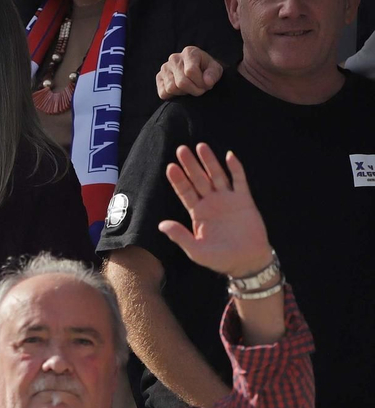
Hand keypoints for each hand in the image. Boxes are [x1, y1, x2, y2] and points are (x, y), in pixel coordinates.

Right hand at [156, 46, 222, 99]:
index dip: (200, 83)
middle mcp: (174, 58)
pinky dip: (173, 95)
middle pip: (181, 82)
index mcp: (189, 52)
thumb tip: (207, 82)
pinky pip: (163, 93)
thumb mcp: (216, 70)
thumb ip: (213, 74)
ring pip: (171, 88)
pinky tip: (181, 90)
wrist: (198, 71)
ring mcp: (164, 68)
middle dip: (193, 90)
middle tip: (200, 90)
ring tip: (190, 88)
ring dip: (183, 93)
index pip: (190, 71)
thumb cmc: (206, 70)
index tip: (207, 85)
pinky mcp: (159, 78)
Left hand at [157, 144, 271, 278]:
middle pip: (198, 179)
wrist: (246, 261)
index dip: (178, 180)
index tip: (170, 166)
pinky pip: (239, 181)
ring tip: (201, 146)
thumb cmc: (219, 258)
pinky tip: (229, 156)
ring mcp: (228, 200)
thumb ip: (179, 235)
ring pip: (217, 175)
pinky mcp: (244, 200)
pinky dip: (235, 168)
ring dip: (209, 162)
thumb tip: (161, 224)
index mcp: (198, 213)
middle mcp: (211, 203)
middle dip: (190, 165)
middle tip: (181, 149)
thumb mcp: (195, 250)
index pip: (185, 192)